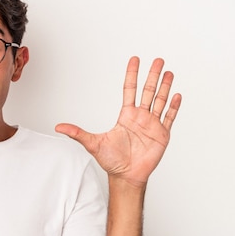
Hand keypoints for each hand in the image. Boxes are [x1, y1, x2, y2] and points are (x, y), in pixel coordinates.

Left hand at [55, 57, 181, 185]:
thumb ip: (77, 133)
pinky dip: (173, 107)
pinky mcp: (162, 135)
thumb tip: (58, 127)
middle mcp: (140, 117)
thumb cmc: (111, 161)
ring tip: (168, 72)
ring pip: (160, 101)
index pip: (129, 90)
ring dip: (165, 87)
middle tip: (157, 60)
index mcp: (126, 116)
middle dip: (152, 75)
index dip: (132, 74)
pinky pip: (169, 118)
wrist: (126, 176)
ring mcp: (152, 125)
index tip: (135, 59)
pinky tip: (176, 95)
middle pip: (148, 91)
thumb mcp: (93, 144)